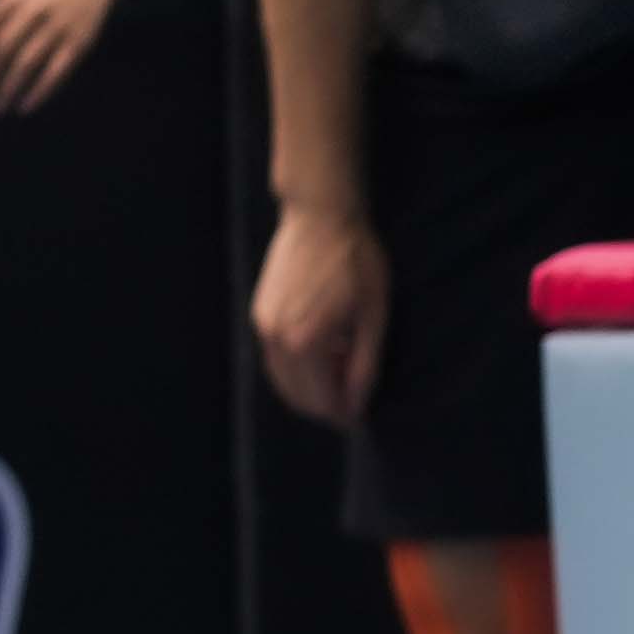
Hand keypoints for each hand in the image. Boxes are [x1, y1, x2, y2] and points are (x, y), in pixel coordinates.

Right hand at [254, 197, 388, 424]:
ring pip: (282, 380)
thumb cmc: (356, 261)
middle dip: (325, 407)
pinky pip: (274, 358)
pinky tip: (324, 354)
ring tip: (341, 375)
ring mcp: (263, 325)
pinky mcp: (259, 313)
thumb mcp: (374, 316)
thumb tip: (357, 404)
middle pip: (297, 396)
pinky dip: (296, 368)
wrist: (321, 217)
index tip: (360, 417)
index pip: (321, 400)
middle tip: (352, 402)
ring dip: (309, 389)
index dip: (343, 414)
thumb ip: (364, 364)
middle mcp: (276, 338)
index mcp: (306, 341)